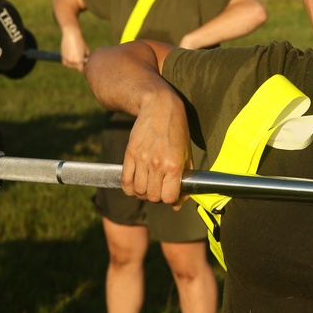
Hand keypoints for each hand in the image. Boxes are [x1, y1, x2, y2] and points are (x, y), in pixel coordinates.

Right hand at [59, 30, 89, 70]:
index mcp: (79, 61)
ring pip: (69, 66)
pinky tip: (70, 59)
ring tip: (75, 60)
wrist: (71, 35)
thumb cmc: (80, 42)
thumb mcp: (86, 49)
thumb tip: (86, 61)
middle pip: (75, 68)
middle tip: (80, 61)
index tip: (84, 65)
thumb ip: (87, 56)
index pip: (80, 69)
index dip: (83, 68)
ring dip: (72, 64)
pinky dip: (67, 63)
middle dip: (78, 65)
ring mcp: (66, 59)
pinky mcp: (62, 56)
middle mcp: (72, 61)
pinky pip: (65, 63)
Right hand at [121, 90, 193, 206]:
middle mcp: (157, 164)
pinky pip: (125, 182)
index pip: (168, 198)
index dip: (170, 199)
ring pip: (138, 191)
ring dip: (143, 192)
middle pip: (152, 197)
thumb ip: (185, 180)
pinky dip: (130, 188)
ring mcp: (141, 159)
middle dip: (157, 196)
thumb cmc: (177, 130)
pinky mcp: (129, 154)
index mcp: (174, 165)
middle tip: (159, 187)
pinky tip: (136, 184)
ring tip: (149, 184)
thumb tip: (177, 205)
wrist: (159, 107)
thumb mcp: (187, 153)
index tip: (171, 192)